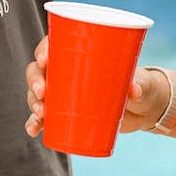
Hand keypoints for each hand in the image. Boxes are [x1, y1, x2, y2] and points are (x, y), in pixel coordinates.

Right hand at [24, 37, 157, 137]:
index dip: (43, 49)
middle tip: (43, 92)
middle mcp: (64, 71)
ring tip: (40, 114)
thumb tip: (134, 90)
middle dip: (35, 80)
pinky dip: (35, 123)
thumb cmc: (139, 84)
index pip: (52, 45)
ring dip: (33, 102)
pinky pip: (44, 118)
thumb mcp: (141, 81)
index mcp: (78, 54)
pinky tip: (33, 130)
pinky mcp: (65, 114)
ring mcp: (63, 94)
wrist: (142, 109)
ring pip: (38, 94)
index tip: (44, 58)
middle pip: (38, 70)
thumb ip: (138, 82)